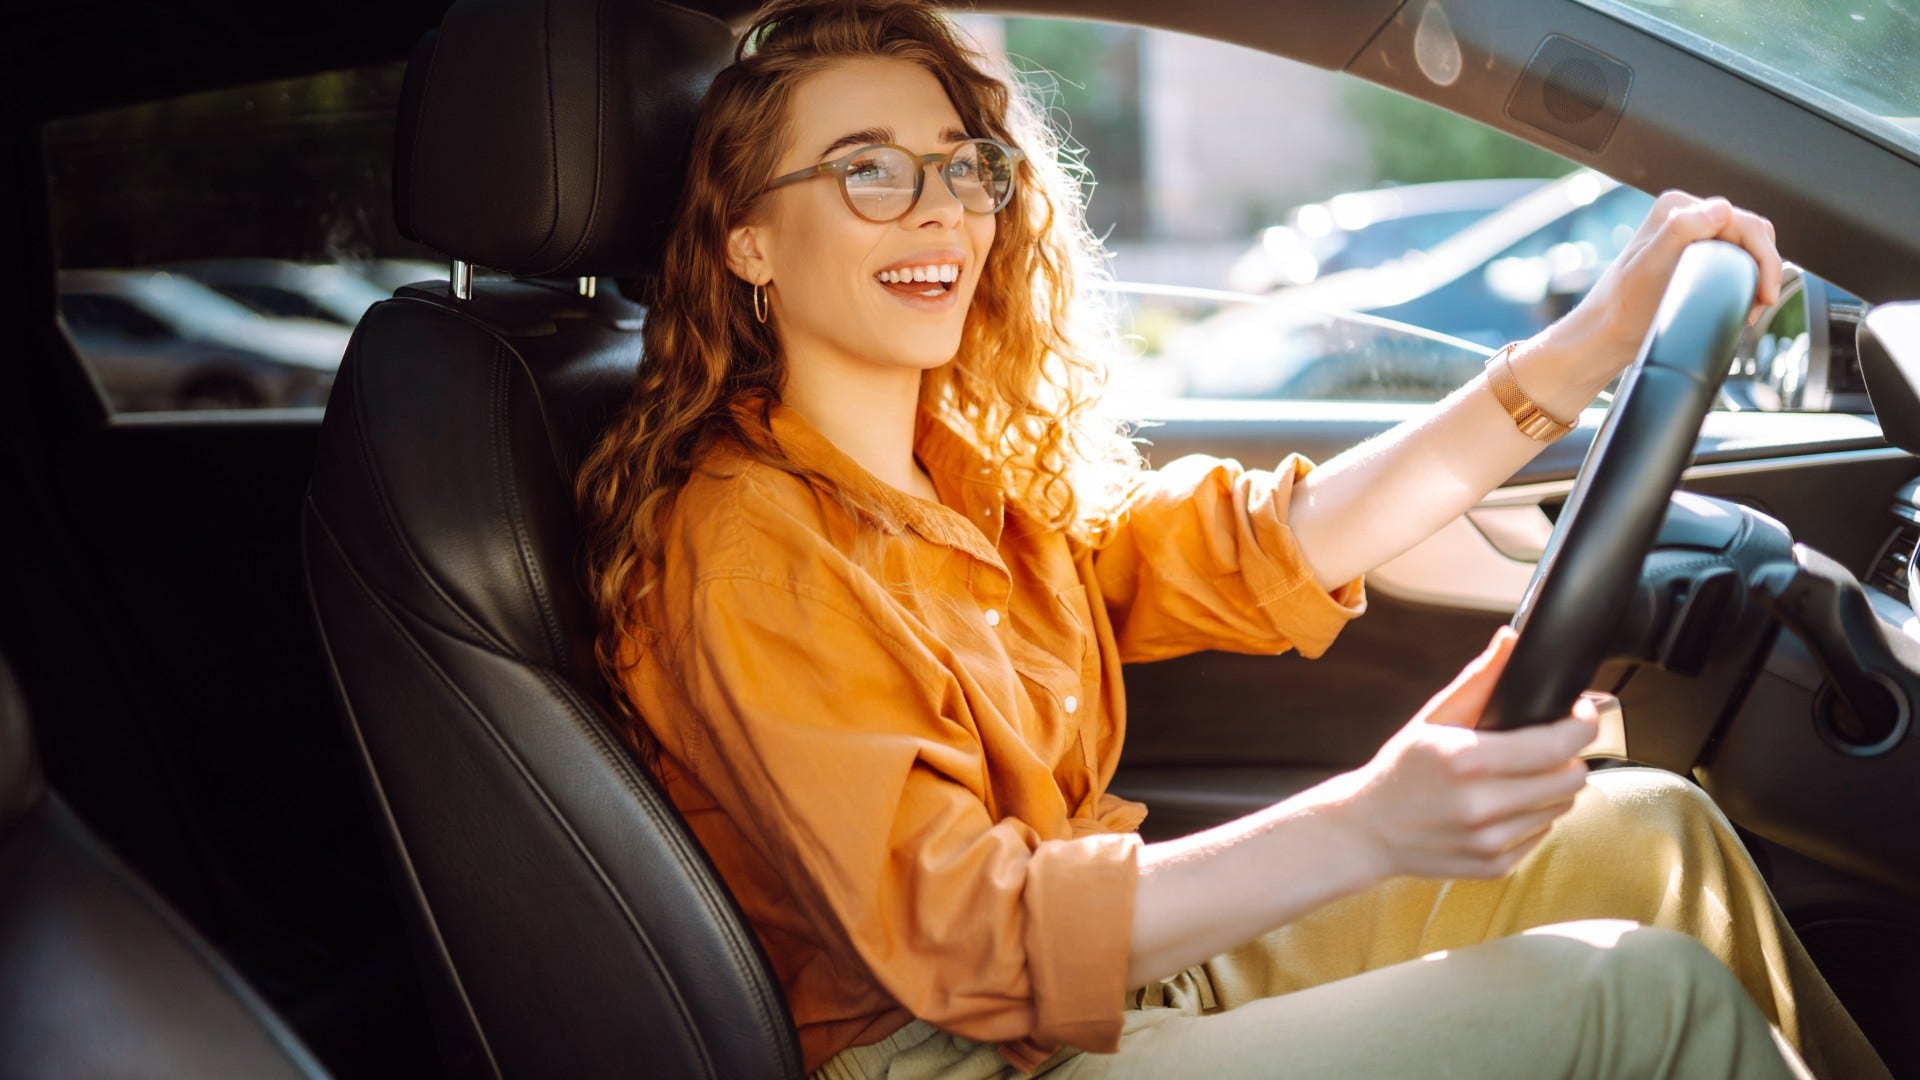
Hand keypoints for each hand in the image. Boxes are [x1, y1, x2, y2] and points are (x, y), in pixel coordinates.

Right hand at [1330, 627, 1597, 880]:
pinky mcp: (1495, 865)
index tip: (1581, 712)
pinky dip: (1533, 817)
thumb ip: (1478, 680)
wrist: (1368, 831)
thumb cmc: (1400, 770)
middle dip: (1569, 756)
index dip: (1581, 724)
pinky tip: (1503, 805)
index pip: (1556, 744)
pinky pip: (1542, 834)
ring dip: (1552, 788)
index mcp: (1466, 760)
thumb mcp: (1433, 718)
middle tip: (1549, 745)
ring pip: (1561, 807)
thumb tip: (1510, 641)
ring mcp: (1489, 841)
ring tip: (1521, 776)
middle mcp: (1481, 805)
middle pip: (1570, 779)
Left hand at [1558, 190, 1783, 374]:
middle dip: (1765, 267)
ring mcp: (1694, 237)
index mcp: (1678, 208)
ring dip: (1759, 276)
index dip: (1764, 256)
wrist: (1608, 331)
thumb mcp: (1651, 264)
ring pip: (1747, 249)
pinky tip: (1745, 302)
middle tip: (1762, 303)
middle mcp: (1688, 216)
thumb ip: (1681, 230)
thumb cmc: (1623, 302)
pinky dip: (1748, 280)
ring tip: (1753, 307)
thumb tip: (1722, 208)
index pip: (1742, 222)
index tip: (1766, 294)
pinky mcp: (1698, 258)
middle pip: (1750, 234)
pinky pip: (1737, 262)